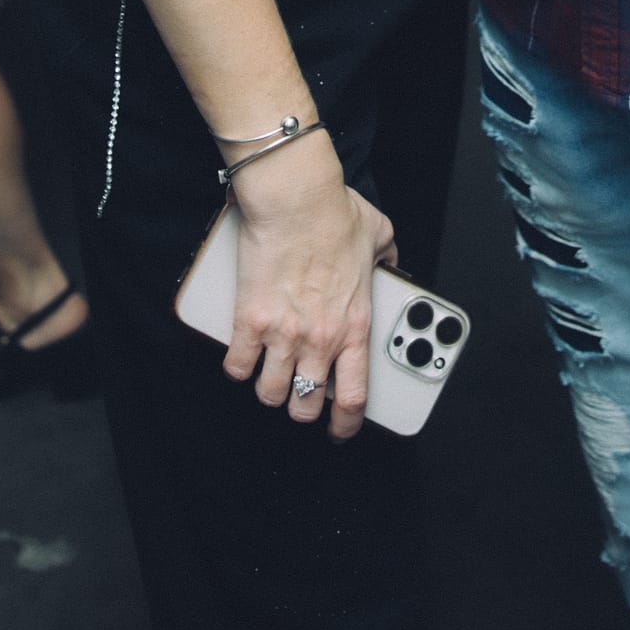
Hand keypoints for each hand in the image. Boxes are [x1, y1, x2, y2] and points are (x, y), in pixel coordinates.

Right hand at [224, 132, 393, 437]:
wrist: (295, 199)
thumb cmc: (334, 213)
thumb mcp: (379, 237)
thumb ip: (388, 260)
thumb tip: (392, 265)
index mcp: (354, 327)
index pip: (353, 399)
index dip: (345, 425)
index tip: (338, 430)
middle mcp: (319, 340)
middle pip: (304, 406)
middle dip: (300, 407)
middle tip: (298, 393)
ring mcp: (282, 334)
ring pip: (269, 393)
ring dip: (268, 388)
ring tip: (269, 373)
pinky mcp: (249, 320)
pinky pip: (237, 365)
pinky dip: (237, 366)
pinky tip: (242, 355)